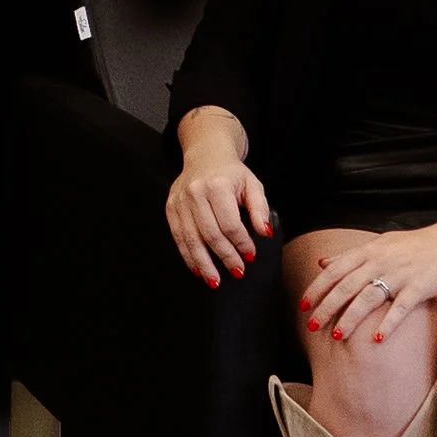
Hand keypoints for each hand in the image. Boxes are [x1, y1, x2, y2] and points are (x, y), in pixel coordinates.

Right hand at [165, 134, 273, 286]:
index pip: (230, 223)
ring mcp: (180, 201)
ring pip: (192, 239)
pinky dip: (188, 256)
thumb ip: (260, 209)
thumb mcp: (253, 185)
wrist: (205, 155)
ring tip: (215, 281)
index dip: (241, 243)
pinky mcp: (171, 208)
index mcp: (217, 186)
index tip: (250, 256)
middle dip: (225, 257)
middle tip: (237, 271)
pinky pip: (179, 237)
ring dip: (204, 264)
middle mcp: (195, 193)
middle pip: (211, 234)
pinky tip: (197, 269)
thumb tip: (265, 233)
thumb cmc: (231, 174)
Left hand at [300, 216, 436, 344]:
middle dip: (327, 307)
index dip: (317, 288)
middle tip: (312, 325)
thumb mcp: (378, 243)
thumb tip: (322, 263)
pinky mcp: (418, 287)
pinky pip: (400, 308)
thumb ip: (350, 255)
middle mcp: (380, 262)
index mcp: (368, 251)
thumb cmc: (413, 245)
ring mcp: (399, 275)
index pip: (335, 271)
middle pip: (346, 286)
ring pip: (368, 298)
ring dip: (351, 318)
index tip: (302, 305)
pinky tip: (377, 339)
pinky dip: (388, 323)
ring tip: (337, 335)